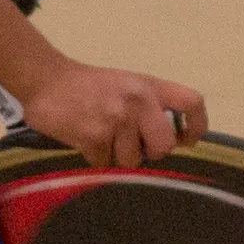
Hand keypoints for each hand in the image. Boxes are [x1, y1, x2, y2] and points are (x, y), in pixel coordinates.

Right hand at [21, 60, 208, 167]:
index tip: (187, 139)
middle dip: (149, 152)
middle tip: (132, 145)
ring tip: (101, 135)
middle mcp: (137, 101)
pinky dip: (95, 158)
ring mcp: (116, 119)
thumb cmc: (89, 85)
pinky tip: (85, 139)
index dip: (197, 126)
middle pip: (164, 145)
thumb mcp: (127, 83)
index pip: (192, 102)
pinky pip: (105, 163)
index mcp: (149, 86)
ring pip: (132, 160)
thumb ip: (150, 106)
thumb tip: (171, 140)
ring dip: (116, 156)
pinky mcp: (94, 137)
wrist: (46, 80)